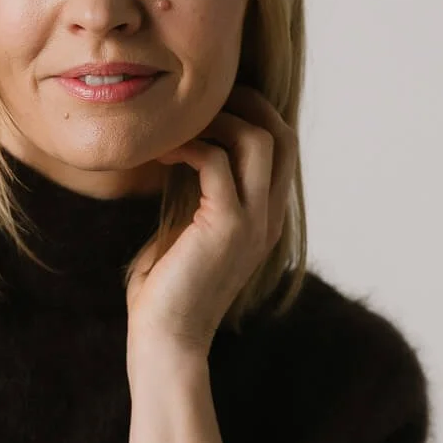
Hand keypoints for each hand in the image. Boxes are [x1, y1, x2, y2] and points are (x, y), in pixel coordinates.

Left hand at [125, 85, 297, 355]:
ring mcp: (253, 222)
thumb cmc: (165, 294)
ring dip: (218, 121)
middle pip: (283, 135)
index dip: (256, 116)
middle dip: (247, 105)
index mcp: (265, 220)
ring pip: (259, 140)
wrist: (165, 341)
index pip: (284, 150)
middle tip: (200, 101)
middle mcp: (268, 218)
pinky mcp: (226, 226)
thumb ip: (195, 198)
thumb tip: (179, 156)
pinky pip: (215, 161)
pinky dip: (187, 147)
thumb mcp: (186, 234)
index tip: (212, 106)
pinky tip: (159, 154)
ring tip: (178, 126)